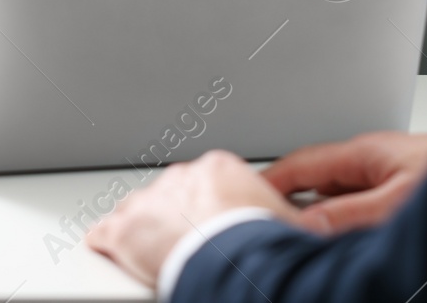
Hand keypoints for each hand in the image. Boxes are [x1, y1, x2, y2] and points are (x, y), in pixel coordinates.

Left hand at [87, 150, 298, 287]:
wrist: (230, 257)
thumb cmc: (258, 241)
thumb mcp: (287, 222)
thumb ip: (292, 219)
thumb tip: (320, 226)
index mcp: (219, 169)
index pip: (204, 184)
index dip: (205, 208)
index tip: (209, 225)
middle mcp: (180, 178)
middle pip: (170, 195)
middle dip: (174, 217)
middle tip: (184, 244)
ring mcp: (148, 202)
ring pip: (137, 211)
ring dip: (140, 229)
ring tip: (150, 250)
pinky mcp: (123, 230)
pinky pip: (105, 232)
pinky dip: (106, 243)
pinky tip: (107, 248)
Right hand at [261, 131, 426, 233]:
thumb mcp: (398, 203)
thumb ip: (349, 213)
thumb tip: (304, 222)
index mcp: (367, 154)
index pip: (301, 163)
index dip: (267, 179)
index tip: (239, 193)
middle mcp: (376, 164)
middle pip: (317, 184)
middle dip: (290, 205)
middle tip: (265, 228)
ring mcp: (390, 180)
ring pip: (340, 201)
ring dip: (321, 221)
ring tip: (300, 244)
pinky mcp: (405, 199)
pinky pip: (361, 213)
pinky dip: (344, 229)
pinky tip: (344, 249)